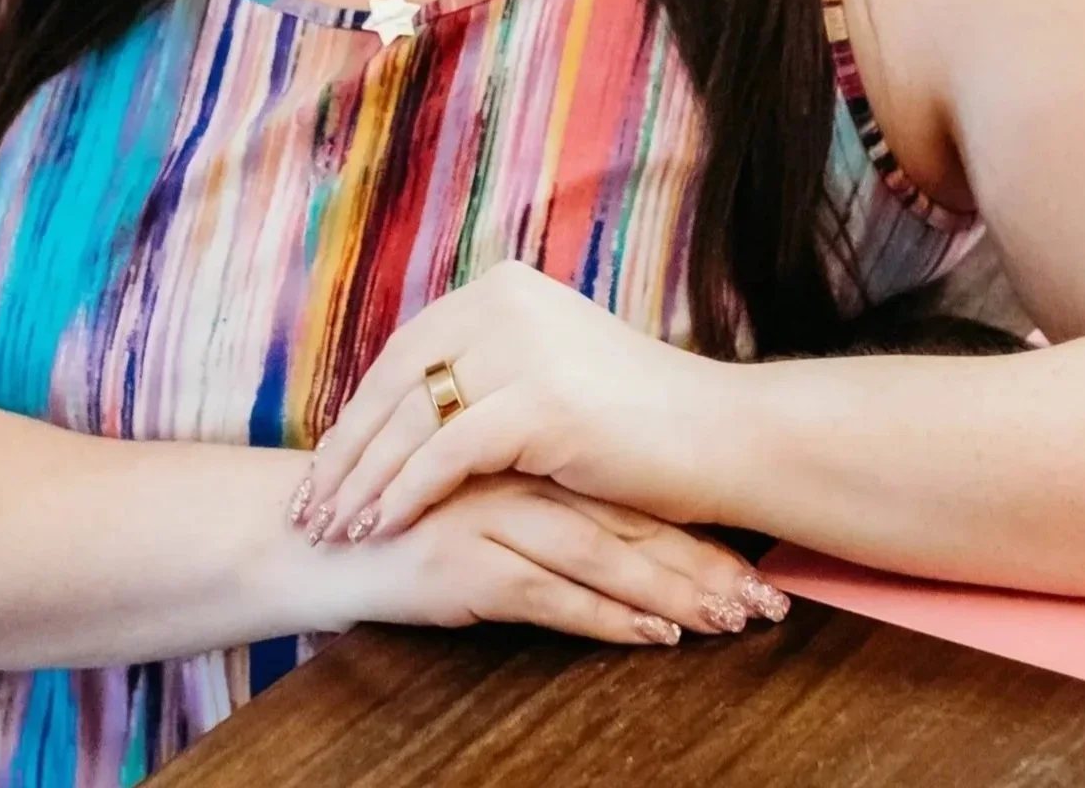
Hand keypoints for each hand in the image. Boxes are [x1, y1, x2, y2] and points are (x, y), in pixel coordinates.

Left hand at [293, 261, 733, 546]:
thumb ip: (488, 371)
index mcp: (503, 288)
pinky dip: (406, 494)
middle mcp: (505, 303)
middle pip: (396, 384)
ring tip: (332, 530)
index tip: (324, 466)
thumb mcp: (550, 369)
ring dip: (364, 481)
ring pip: (413, 421)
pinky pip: (447, 454)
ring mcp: (522, 348)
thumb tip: (411, 411)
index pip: (404, 353)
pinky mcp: (539, 402)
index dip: (359, 414)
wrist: (722, 434)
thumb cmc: (640, 418)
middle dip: (346, 452)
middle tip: (306, 508)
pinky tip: (382, 528)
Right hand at [318, 472, 787, 644]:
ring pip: (603, 553)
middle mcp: (520, 474)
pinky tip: (654, 636)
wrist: (315, 539)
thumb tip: (624, 530)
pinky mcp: (467, 563)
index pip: (629, 488)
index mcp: (530, 448)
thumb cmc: (404, 521)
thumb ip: (543, 495)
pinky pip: (552, 594)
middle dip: (704, 564)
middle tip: (769, 601)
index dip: (695, 527)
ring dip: (674, 591)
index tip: (759, 561)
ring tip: (732, 619)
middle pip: (630, 518)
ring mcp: (493, 515)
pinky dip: (609, 616)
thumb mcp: (483, 496)